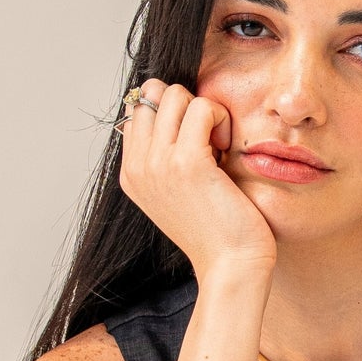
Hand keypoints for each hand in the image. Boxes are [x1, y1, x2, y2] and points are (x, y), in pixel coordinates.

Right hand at [117, 80, 274, 278]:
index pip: (137, 109)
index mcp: (131, 174)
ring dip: (204, 110)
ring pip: (175, 94)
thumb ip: (165, 157)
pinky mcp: (188, 162)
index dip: (171, 112)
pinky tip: (226, 148)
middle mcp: (138, 166)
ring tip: (218, 144)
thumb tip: (172, 110)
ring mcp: (158, 163)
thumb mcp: (179, 193)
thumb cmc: (216, 231)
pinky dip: (220, 117)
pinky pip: (202, 106)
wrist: (230, 267)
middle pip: (152, 93)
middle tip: (208, 139)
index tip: (195, 141)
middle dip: (185, 104)